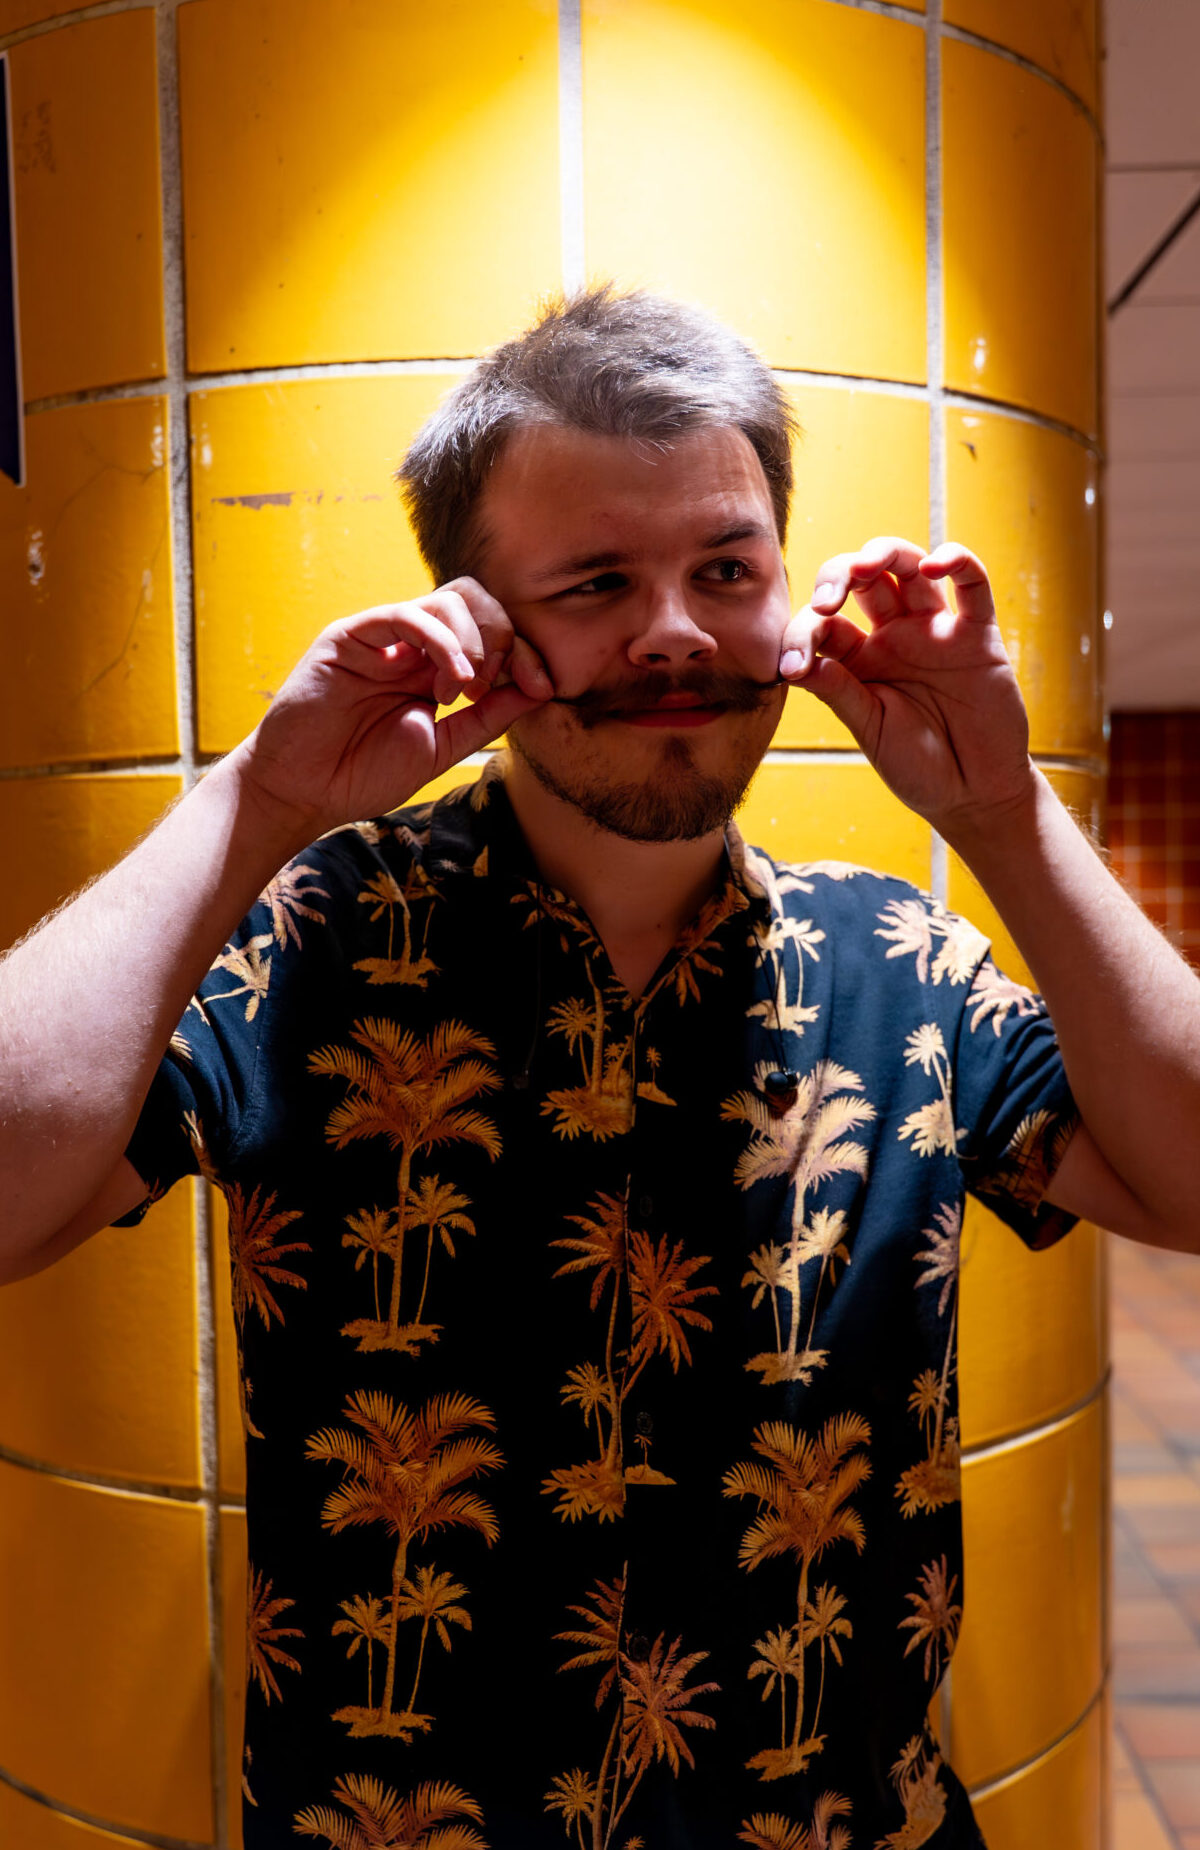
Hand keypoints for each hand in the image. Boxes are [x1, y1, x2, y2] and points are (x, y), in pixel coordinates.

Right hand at [226, 578, 552, 839]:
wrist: (302, 791)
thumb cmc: (362, 774)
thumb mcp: (442, 747)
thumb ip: (486, 717)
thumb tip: (539, 689)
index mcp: (435, 669)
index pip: (492, 632)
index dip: (524, 652)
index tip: (542, 686)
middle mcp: (411, 646)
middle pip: (475, 601)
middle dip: (503, 636)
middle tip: (493, 684)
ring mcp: (382, 637)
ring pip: (448, 599)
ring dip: (472, 641)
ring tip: (462, 689)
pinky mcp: (352, 635)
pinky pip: (406, 614)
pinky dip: (441, 639)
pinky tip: (451, 678)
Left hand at [777, 537, 1034, 834]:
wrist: (973, 794)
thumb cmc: (916, 766)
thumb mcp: (869, 730)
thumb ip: (838, 692)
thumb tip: (794, 661)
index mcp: (858, 660)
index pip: (823, 624)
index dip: (802, 634)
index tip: (791, 666)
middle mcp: (894, 637)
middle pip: (863, 579)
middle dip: (838, 576)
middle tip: (827, 601)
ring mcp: (935, 631)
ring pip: (910, 567)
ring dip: (885, 553)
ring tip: (865, 566)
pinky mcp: (978, 635)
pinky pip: (973, 584)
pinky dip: (957, 561)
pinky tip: (935, 565)